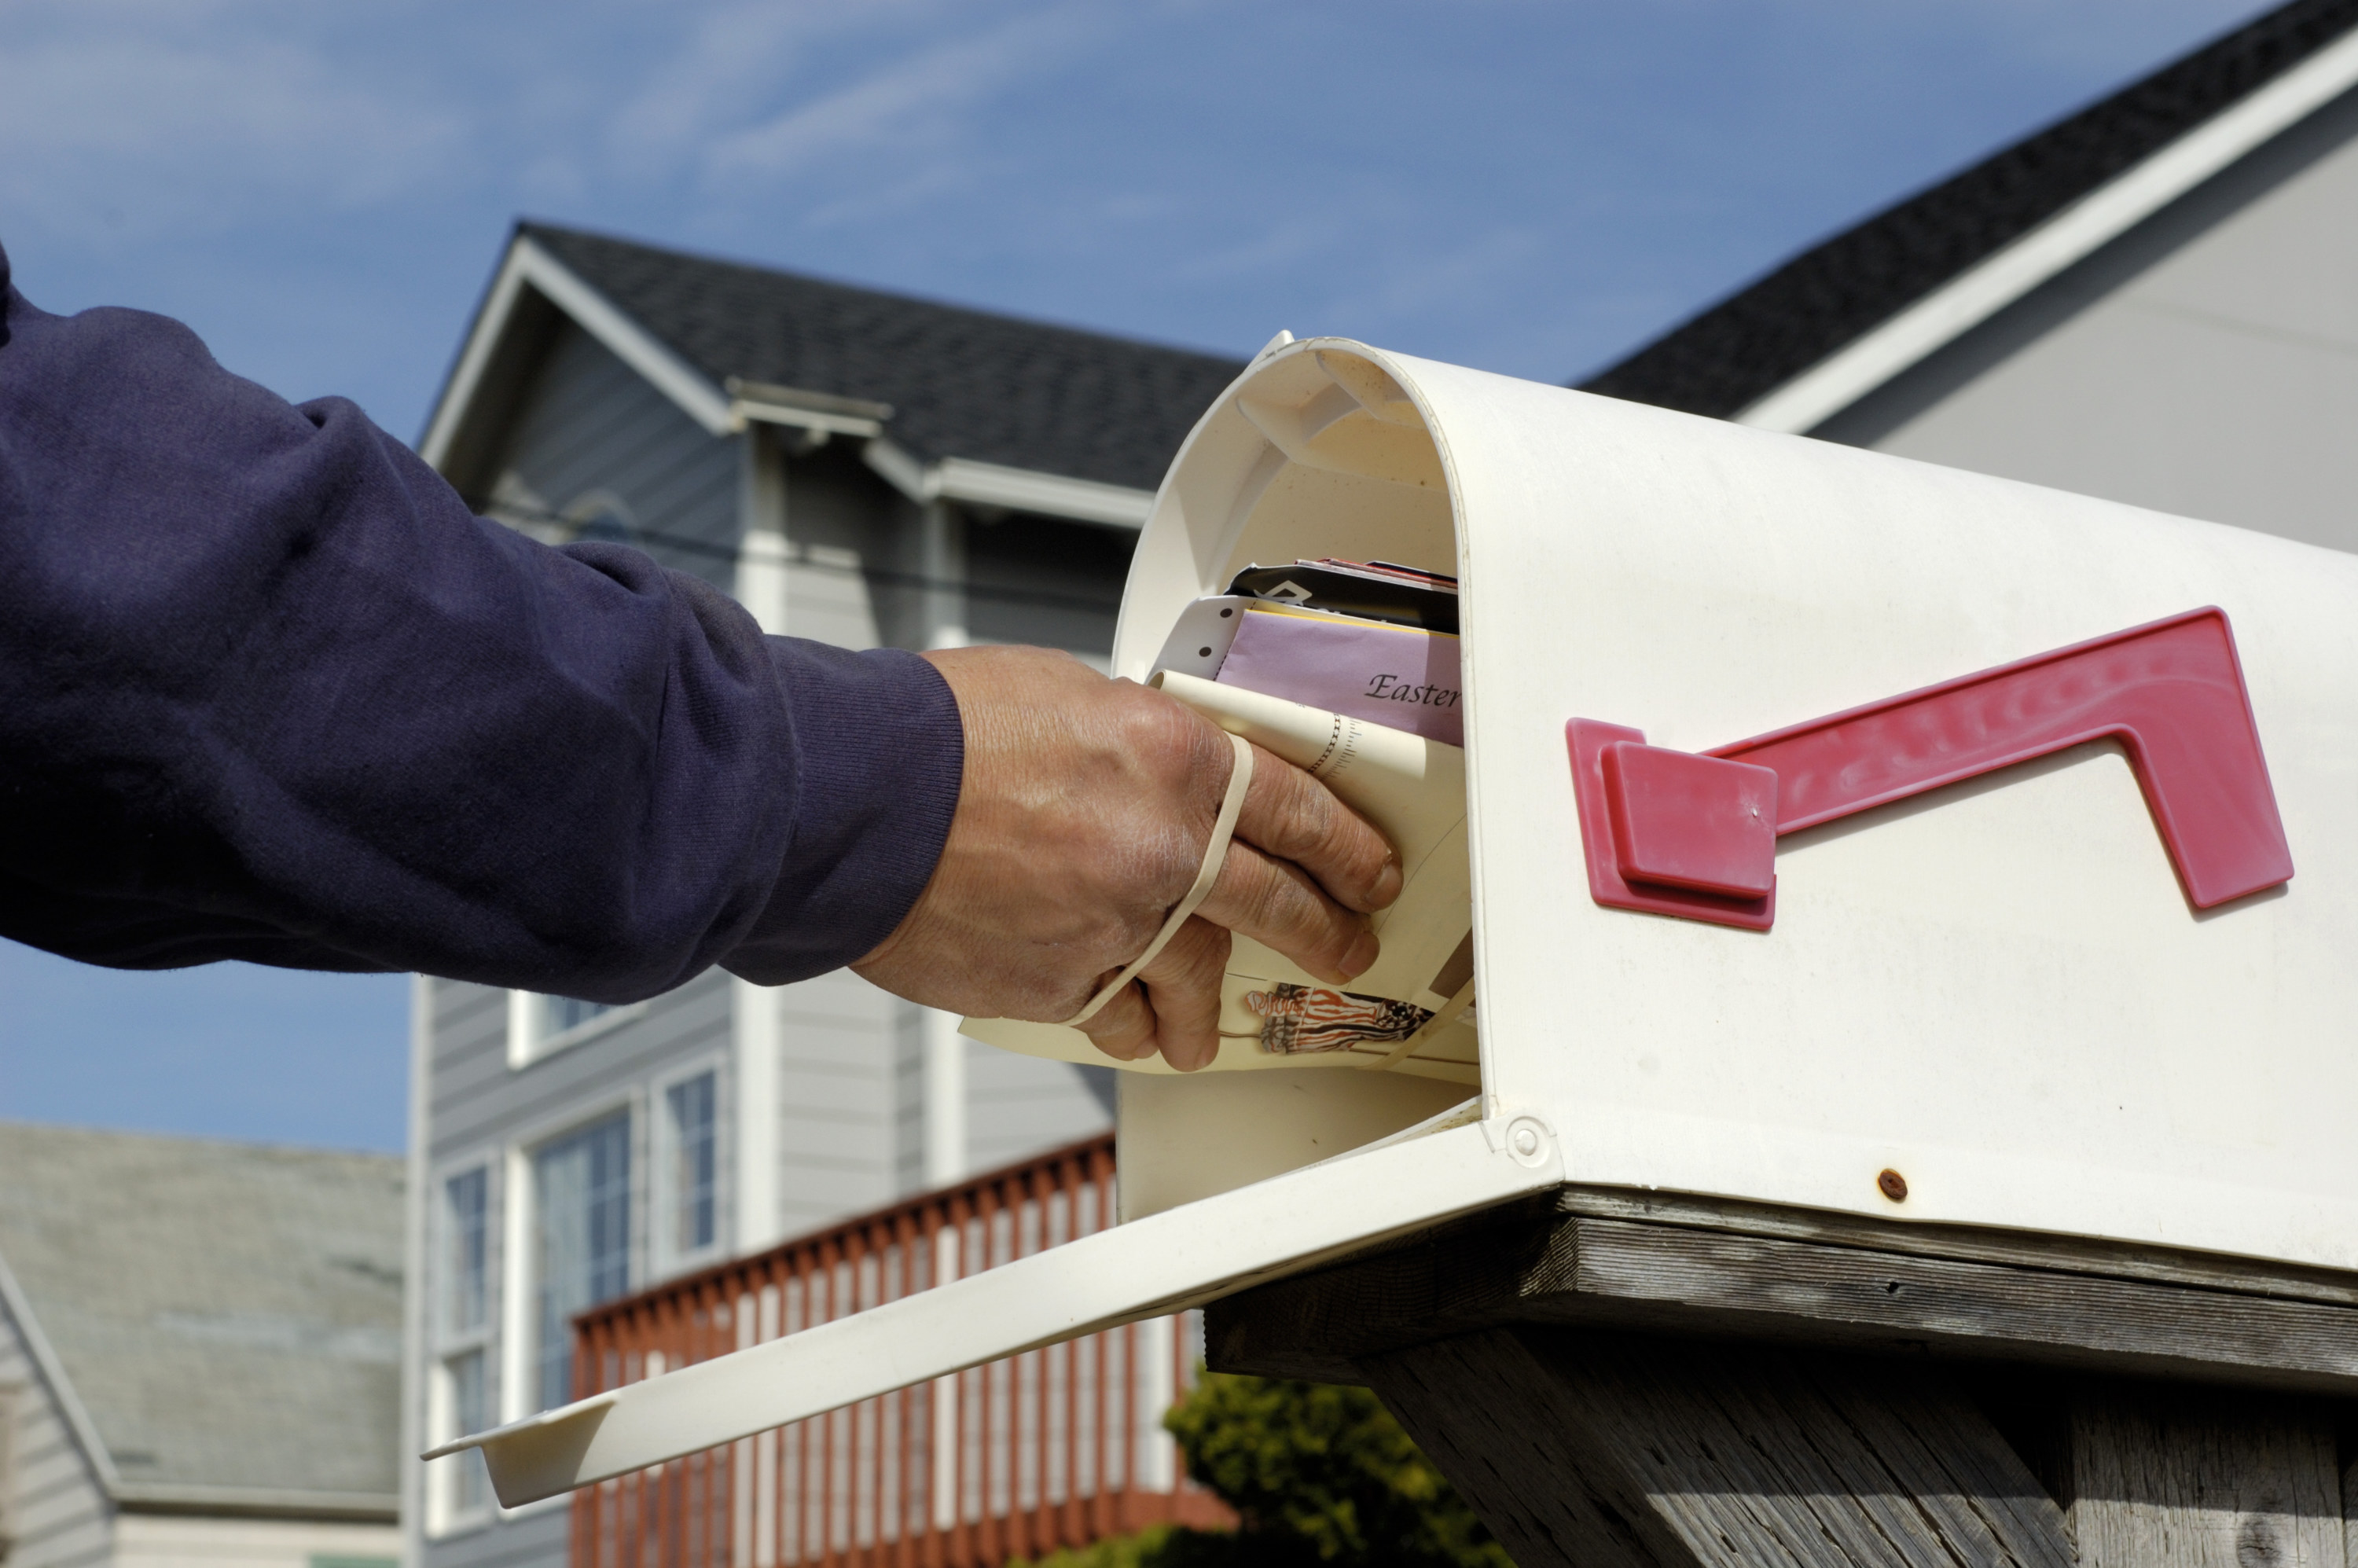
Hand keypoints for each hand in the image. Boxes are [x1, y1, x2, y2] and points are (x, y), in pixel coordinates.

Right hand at [853, 645, 1400, 1070]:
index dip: (1347, 847)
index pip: (1298, 809)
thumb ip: (1134, 743)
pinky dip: (1127, 1022)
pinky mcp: (1061, 982)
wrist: (852, 797)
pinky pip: (1115, 1014)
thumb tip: (1155, 770)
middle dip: (1322, 932)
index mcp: (1176, 759)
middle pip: (1275, 903)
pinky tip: (1134, 1032)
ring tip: (1210, 1032)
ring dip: (1208, 1008)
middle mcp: (1164, 846)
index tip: (1369, 872)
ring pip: (1194, 978)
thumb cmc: (937, 731)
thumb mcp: (1068, 694)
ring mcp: (1117, 923)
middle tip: (1345, 949)